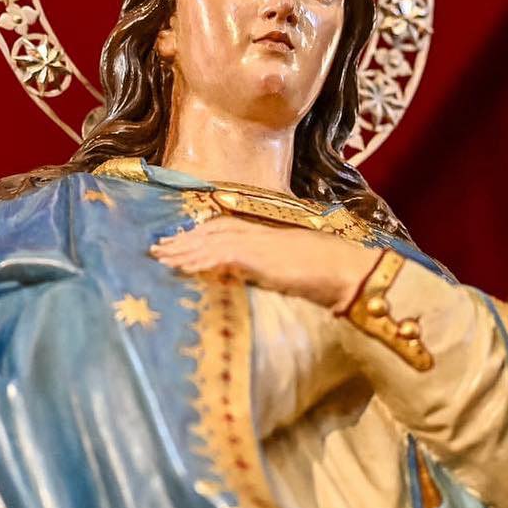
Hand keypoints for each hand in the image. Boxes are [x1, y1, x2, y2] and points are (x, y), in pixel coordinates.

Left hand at [151, 217, 378, 309]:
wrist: (349, 271)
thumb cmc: (333, 273)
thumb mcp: (299, 270)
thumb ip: (277, 270)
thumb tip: (267, 279)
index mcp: (270, 235)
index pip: (227, 228)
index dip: (202, 234)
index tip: (181, 240)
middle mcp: (261, 233)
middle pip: (213, 230)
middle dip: (185, 240)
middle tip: (158, 249)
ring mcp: (259, 242)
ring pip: (211, 240)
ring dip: (184, 249)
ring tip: (161, 258)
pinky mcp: (258, 255)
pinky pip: (220, 255)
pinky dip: (198, 261)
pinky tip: (181, 268)